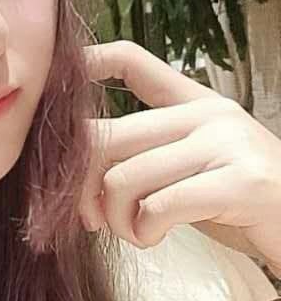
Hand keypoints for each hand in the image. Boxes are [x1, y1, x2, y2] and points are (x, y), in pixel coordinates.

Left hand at [81, 41, 280, 275]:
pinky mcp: (241, 182)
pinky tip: (155, 237)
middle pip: (108, 137)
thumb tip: (75, 176)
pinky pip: (160, 206)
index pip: (135, 63)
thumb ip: (145, 159)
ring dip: (117, 219)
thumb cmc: (241, 204)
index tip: (58, 81)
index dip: (90, 64)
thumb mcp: (192, 169)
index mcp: (195, 105)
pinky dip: (144, 231)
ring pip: (125, 178)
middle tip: (91, 219)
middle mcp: (209, 115)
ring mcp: (227, 144)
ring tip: (136, 233)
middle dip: (82, 187)